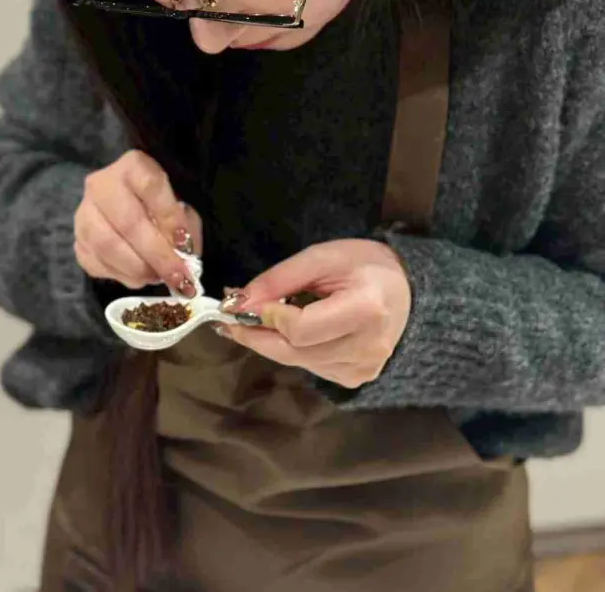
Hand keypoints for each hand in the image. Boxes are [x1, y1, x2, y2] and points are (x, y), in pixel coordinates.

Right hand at [74, 150, 201, 295]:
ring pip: (108, 246)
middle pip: (128, 222)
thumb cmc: (161, 203)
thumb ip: (186, 225)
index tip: (185, 243)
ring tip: (159, 277)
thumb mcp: (181, 204)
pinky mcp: (77, 241)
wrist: (128, 203)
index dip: (169, 217)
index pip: (151, 186)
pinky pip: (96, 263)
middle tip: (179, 277)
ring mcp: (84, 214)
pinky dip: (122, 276)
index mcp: (133, 166)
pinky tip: (140, 277)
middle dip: (157, 254)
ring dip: (139, 269)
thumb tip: (184, 254)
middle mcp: (101, 185)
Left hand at [222, 240, 411, 388]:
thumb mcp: (321, 258)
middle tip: (228, 320)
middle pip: (294, 352)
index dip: (269, 317)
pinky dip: (292, 350)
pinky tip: (288, 331)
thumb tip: (240, 303)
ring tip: (257, 319)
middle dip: (256, 335)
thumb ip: (280, 279)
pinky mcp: (356, 378)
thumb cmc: (363, 264)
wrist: (407, 288)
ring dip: (270, 343)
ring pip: (298, 362)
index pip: (300, 329)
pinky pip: (310, 368)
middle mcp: (367, 348)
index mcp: (365, 310)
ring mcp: (363, 369)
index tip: (245, 302)